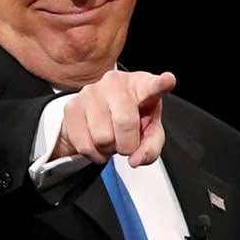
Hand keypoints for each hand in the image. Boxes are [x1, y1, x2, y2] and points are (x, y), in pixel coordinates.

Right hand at [57, 69, 177, 164]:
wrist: (97, 114)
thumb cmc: (132, 119)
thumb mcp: (149, 132)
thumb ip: (151, 147)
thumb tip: (134, 159)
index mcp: (141, 85)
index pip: (152, 85)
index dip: (160, 84)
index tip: (168, 80)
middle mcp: (115, 82)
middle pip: (125, 123)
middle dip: (128, 144)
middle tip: (127, 142)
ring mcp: (90, 92)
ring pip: (103, 138)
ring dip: (109, 148)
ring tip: (110, 137)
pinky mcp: (72, 106)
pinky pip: (85, 145)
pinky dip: (94, 153)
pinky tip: (97, 142)